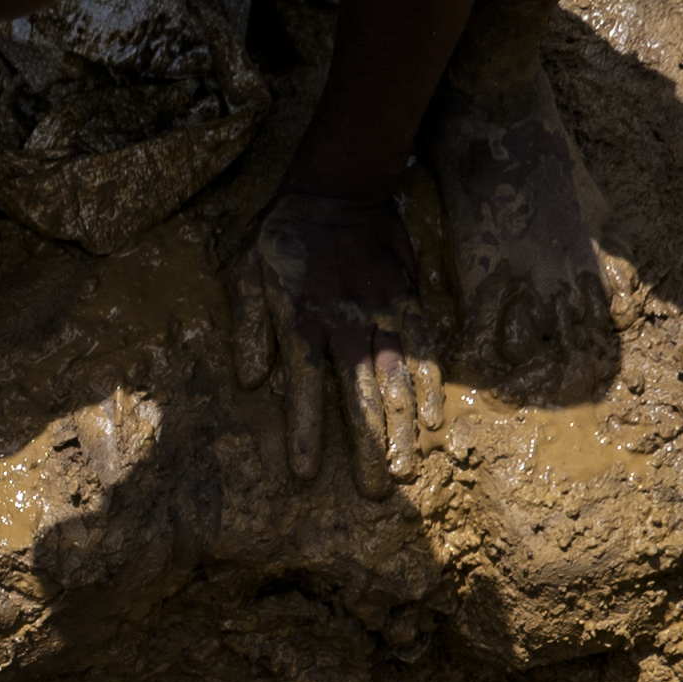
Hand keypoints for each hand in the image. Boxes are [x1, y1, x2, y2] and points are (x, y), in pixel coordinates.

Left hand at [232, 186, 439, 485]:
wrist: (340, 188)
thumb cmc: (284, 235)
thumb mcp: (246, 271)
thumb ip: (248, 324)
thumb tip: (247, 380)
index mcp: (301, 321)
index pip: (301, 388)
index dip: (304, 432)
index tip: (304, 474)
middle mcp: (344, 326)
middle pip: (358, 396)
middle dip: (366, 447)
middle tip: (377, 493)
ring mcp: (381, 315)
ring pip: (395, 380)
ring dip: (402, 429)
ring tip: (406, 468)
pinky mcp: (407, 302)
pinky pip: (424, 350)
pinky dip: (430, 386)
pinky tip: (435, 421)